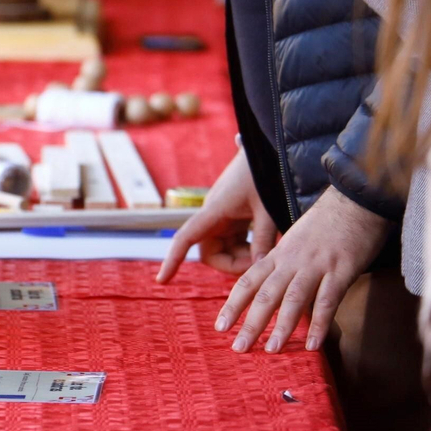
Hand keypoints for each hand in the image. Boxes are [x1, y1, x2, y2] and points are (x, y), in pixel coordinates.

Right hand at [160, 151, 276, 280]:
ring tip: (269, 252)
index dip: (172, 259)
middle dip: (232, 265)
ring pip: (224, 250)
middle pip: (210, 253)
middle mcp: (212, 216)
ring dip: (244, 257)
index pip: (185, 239)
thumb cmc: (263, 175)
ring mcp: (222, 218)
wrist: (265, 150)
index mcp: (213, 212)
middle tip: (260, 265)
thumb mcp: (267, 210)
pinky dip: (248, 249)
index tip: (162, 280)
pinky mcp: (232, 218)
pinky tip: (267, 245)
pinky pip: (234, 242)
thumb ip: (263, 239)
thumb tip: (259, 269)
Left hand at [217, 187, 387, 353]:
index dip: (233, 305)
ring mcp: (315, 266)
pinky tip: (313, 345)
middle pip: (265, 295)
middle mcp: (291, 261)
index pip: (248, 282)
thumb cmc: (326, 224)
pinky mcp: (341, 271)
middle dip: (250, 323)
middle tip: (238, 348)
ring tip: (270, 350)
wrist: (354, 200)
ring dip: (281, 327)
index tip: (220, 326)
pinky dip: (319, 323)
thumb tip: (275, 288)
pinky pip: (327, 301)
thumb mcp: (296, 241)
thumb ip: (284, 264)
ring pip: (292, 300)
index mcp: (278, 255)